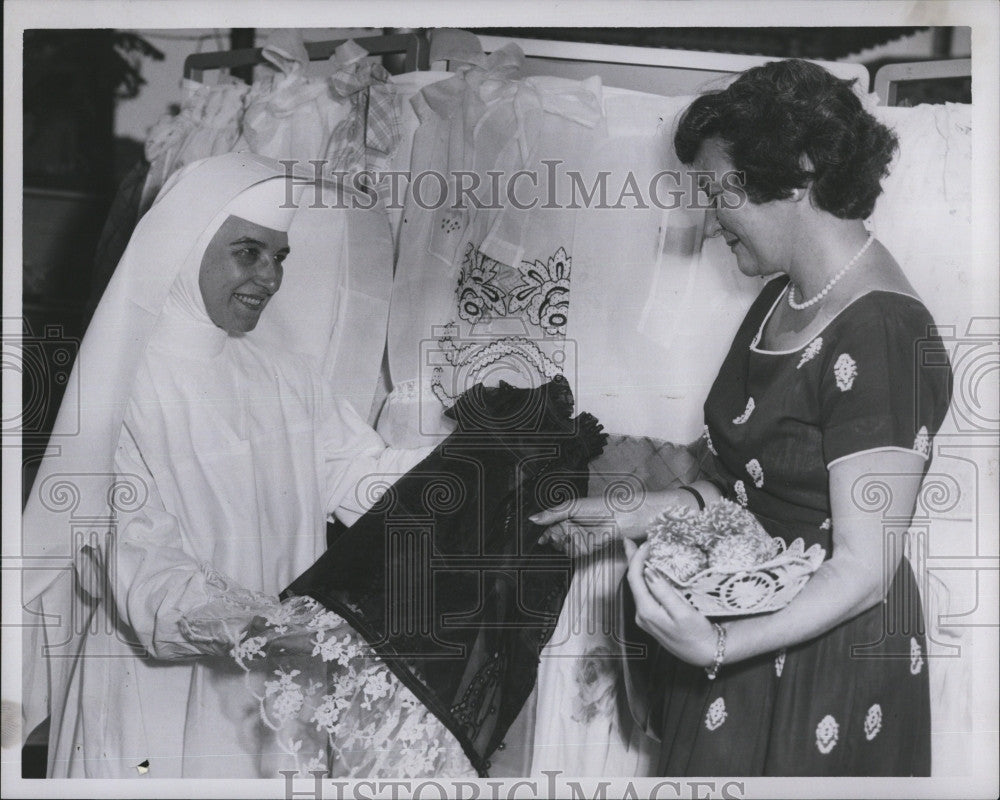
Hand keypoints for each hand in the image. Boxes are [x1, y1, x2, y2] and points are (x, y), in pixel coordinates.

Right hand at [531, 496, 647, 557]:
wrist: (625, 517)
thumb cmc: (603, 505)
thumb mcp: (573, 506)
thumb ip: (552, 514)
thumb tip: (533, 519)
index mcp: (568, 515)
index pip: (549, 527)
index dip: (545, 534)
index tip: (541, 539)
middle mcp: (573, 527)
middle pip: (555, 539)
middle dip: (557, 538)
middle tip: (565, 533)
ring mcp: (580, 538)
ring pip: (565, 547)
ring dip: (570, 543)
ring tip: (579, 534)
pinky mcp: (589, 548)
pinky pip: (576, 552)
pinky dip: (580, 547)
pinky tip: (588, 540)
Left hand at [625, 540, 717, 667]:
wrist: (705, 654)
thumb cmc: (697, 633)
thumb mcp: (683, 612)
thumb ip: (663, 592)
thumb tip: (648, 572)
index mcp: (647, 611)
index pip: (635, 578)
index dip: (638, 558)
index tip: (647, 544)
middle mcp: (642, 615)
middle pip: (633, 582)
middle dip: (632, 560)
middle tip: (630, 541)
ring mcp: (645, 618)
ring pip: (637, 587)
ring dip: (638, 568)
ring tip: (637, 551)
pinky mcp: (652, 618)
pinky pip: (644, 594)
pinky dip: (644, 579)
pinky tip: (647, 572)